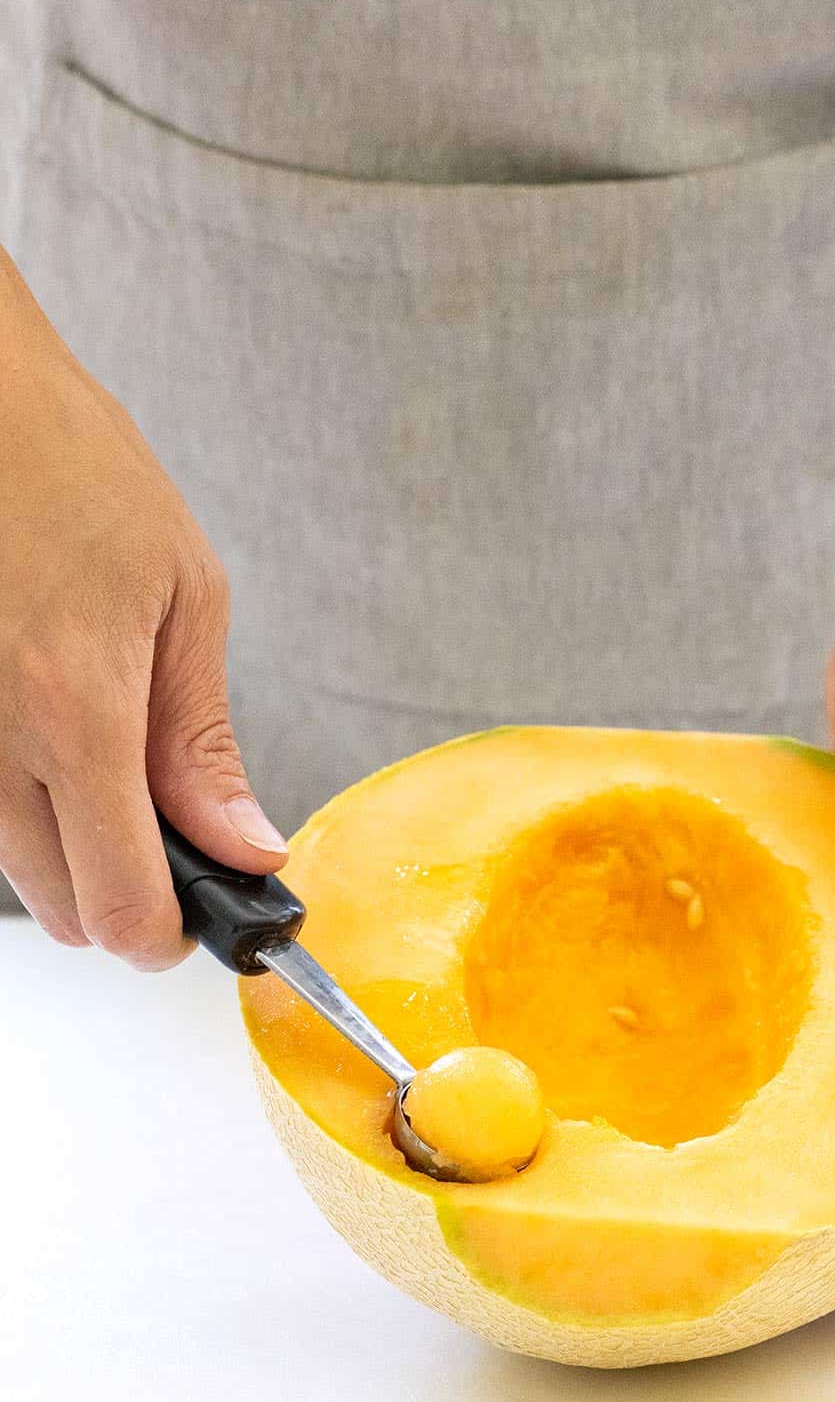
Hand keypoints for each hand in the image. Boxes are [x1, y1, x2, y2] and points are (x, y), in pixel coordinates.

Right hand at [0, 246, 285, 968]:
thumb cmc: (76, 469)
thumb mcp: (185, 593)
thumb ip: (202, 740)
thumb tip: (244, 845)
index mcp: (75, 710)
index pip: (117, 905)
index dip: (168, 932)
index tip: (201, 911)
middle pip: (59, 911)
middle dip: (124, 896)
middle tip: (167, 826)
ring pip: (11, 870)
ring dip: (69, 849)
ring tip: (103, 746)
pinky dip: (17, 801)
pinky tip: (45, 722)